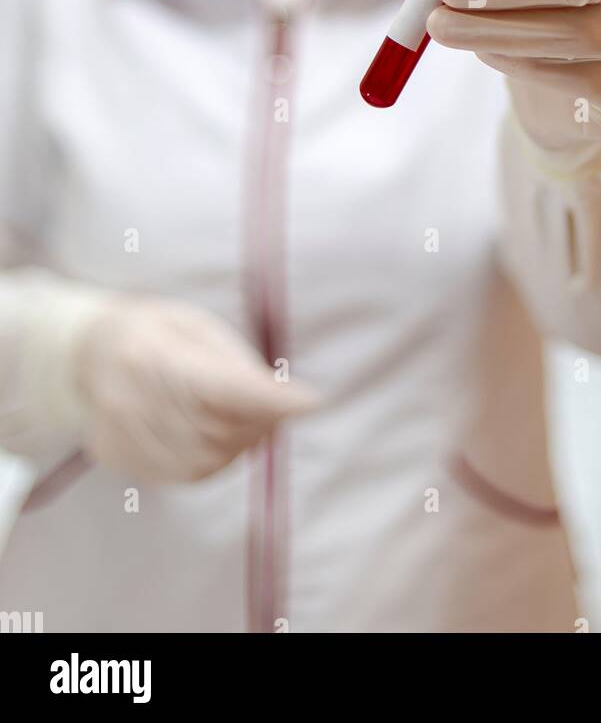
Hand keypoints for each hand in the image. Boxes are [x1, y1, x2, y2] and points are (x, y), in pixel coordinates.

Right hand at [73, 296, 318, 482]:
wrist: (89, 351)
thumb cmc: (157, 332)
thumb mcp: (196, 325)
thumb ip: (234, 362)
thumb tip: (280, 398)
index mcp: (150, 353)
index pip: (219, 386)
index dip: (268, 399)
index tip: (311, 400)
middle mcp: (128, 399)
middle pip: (215, 430)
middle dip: (261, 422)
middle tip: (281, 405)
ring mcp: (119, 434)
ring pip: (203, 460)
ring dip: (242, 444)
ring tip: (252, 420)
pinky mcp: (117, 457)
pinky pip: (183, 474)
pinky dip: (216, 460)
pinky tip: (221, 436)